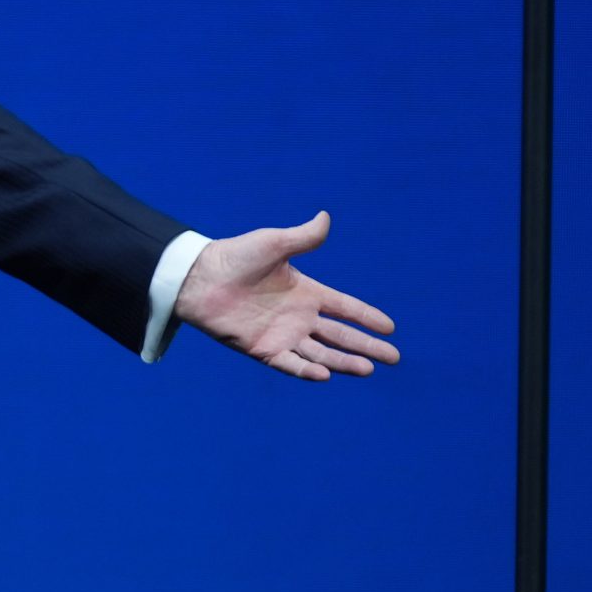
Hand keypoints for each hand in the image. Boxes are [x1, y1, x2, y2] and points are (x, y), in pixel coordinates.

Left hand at [174, 211, 398, 381]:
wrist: (198, 278)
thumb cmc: (234, 257)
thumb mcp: (272, 244)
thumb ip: (301, 238)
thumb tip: (325, 217)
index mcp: (306, 292)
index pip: (345, 307)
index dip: (367, 317)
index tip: (391, 327)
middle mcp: (298, 316)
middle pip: (341, 335)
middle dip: (367, 346)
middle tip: (393, 357)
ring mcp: (282, 334)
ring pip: (321, 353)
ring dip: (344, 362)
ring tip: (368, 370)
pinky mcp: (262, 349)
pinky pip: (289, 364)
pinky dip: (306, 370)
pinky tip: (325, 374)